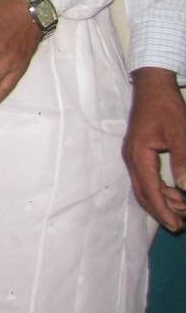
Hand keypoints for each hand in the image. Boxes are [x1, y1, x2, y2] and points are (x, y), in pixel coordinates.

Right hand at [123, 66, 185, 229]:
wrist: (152, 87)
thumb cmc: (166, 108)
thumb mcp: (180, 132)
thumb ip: (182, 159)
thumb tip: (185, 187)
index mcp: (139, 155)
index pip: (150, 190)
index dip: (163, 210)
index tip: (176, 226)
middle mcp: (132, 159)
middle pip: (143, 192)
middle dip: (160, 211)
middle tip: (180, 225)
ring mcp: (133, 156)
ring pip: (144, 187)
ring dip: (162, 200)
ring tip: (182, 209)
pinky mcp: (138, 153)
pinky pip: (146, 178)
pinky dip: (160, 189)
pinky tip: (175, 191)